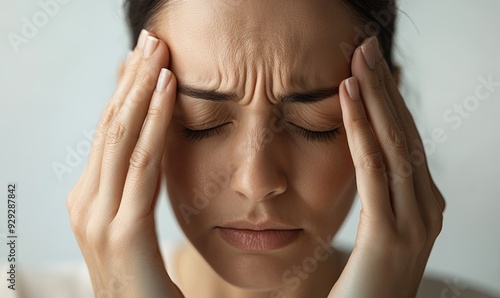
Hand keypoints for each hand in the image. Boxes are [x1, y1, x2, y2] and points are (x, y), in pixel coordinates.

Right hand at [66, 30, 183, 297]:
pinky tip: (168, 88)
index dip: (124, 91)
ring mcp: (98, 216)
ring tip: (158, 50)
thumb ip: (135, 189)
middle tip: (151, 38)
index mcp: (88, 198)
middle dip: (131, 77)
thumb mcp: (134, 226)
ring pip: (121, 135)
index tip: (142, 57)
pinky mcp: (121, 232)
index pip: (106, 132)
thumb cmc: (145, 280)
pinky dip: (154, 120)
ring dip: (141, 87)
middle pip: (109, 124)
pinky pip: (142, 163)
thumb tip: (151, 147)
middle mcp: (86, 202)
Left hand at [329, 36, 445, 296]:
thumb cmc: (365, 285)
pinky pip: (374, 170)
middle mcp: (427, 208)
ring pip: (394, 144)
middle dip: (384, 88)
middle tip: (366, 48)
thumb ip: (380, 197)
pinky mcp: (390, 236)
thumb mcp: (379, 233)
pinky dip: (360, 130)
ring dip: (374, 97)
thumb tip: (367, 159)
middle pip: (405, 134)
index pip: (406, 141)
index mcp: (423, 205)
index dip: (389, 101)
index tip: (369, 68)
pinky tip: (347, 99)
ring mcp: (414, 222)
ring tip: (357, 60)